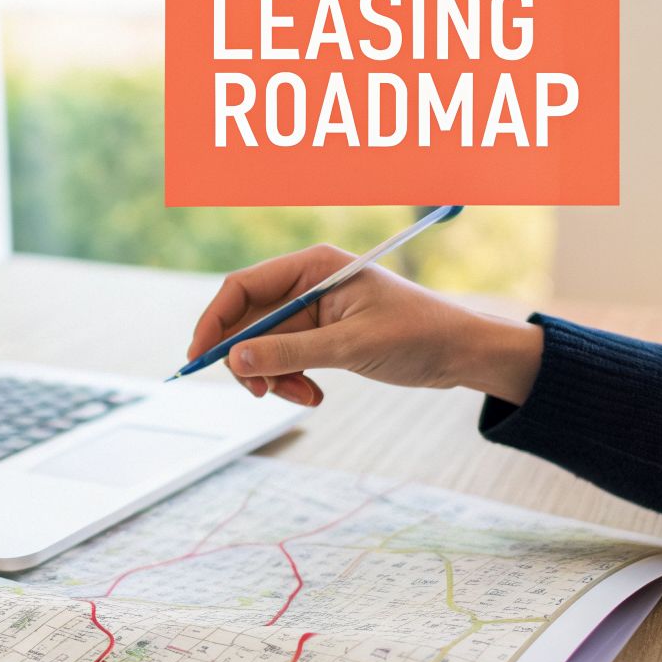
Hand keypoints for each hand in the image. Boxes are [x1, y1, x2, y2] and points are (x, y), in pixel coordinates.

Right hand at [186, 245, 542, 406]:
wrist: (462, 353)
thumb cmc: (418, 335)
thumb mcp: (350, 346)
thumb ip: (288, 351)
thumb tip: (234, 361)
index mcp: (313, 266)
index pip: (241, 287)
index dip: (214, 322)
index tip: (199, 358)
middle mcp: (307, 283)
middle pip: (246, 320)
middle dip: (250, 360)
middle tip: (262, 393)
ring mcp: (313, 310)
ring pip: (263, 346)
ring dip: (273, 376)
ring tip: (303, 396)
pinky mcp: (322, 334)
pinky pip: (285, 358)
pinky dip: (291, 380)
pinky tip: (314, 394)